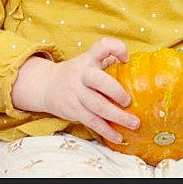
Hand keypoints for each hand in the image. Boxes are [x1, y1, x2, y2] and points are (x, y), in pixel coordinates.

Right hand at [11, 39, 140, 147]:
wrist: (46, 85)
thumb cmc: (77, 74)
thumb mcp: (89, 62)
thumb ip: (108, 62)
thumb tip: (136, 70)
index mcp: (89, 59)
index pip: (101, 46)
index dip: (116, 49)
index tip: (126, 58)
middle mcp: (81, 74)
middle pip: (98, 80)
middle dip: (116, 91)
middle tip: (129, 101)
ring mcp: (76, 93)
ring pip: (97, 106)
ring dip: (117, 117)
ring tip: (134, 123)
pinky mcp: (74, 109)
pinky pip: (91, 121)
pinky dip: (106, 130)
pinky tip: (118, 137)